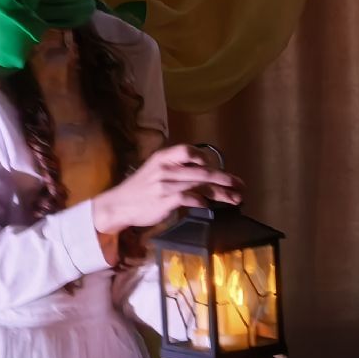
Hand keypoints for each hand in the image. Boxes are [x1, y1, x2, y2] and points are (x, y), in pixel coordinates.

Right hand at [93, 144, 243, 235]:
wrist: (118, 205)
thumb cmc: (139, 190)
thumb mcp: (155, 171)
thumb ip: (176, 170)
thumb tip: (202, 175)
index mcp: (163, 158)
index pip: (189, 151)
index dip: (205, 159)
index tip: (217, 169)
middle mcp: (166, 168)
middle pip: (202, 170)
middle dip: (225, 178)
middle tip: (240, 185)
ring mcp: (165, 184)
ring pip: (200, 185)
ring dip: (221, 193)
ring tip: (235, 198)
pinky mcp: (165, 200)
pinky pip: (189, 198)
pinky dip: (202, 201)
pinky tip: (209, 206)